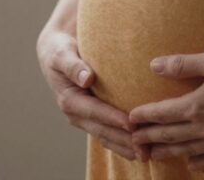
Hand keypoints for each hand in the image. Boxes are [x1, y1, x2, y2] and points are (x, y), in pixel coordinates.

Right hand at [36, 27, 148, 161]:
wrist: (56, 51)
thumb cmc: (61, 50)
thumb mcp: (61, 54)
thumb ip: (73, 66)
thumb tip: (86, 78)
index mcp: (70, 100)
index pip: (95, 112)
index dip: (113, 119)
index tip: (132, 124)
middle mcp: (77, 114)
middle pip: (103, 131)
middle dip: (124, 140)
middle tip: (146, 147)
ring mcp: (86, 118)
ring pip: (107, 137)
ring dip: (126, 147)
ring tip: (147, 153)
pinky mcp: (95, 117)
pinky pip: (110, 133)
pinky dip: (124, 142)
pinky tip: (141, 147)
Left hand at [128, 49, 203, 169]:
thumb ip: (183, 64)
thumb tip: (154, 65)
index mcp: (197, 105)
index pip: (162, 113)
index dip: (144, 116)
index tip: (130, 118)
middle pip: (170, 135)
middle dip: (149, 138)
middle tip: (133, 141)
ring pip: (187, 151)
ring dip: (168, 153)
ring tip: (154, 155)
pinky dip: (198, 163)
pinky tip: (192, 163)